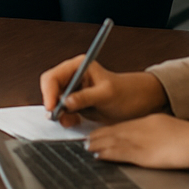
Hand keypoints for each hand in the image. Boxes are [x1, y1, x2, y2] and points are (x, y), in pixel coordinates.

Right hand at [39, 58, 167, 126]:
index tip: (52, 108)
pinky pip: (63, 111)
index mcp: (79, 66)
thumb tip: (66, 102)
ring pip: (55, 101)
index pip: (53, 77)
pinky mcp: (76, 103)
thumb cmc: (127, 93)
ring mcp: (74, 90)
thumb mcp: (106, 95)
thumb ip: (86, 97)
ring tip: (70, 121)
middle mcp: (74, 76)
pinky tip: (74, 121)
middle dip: (53, 103)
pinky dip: (65, 118)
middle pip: (50, 89)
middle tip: (58, 117)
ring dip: (59, 113)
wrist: (139, 104)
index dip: (49, 92)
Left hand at [86, 114, 188, 169]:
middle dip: (98, 136)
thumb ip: (153, 127)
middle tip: (86, 139)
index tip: (97, 132)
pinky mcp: (141, 155)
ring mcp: (138, 142)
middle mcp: (138, 129)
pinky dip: (107, 154)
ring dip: (98, 144)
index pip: (121, 125)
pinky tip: (99, 155)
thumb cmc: (185, 135)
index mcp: (145, 121)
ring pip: (112, 142)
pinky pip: (119, 154)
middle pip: (113, 132)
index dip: (107, 130)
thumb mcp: (165, 124)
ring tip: (88, 147)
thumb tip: (146, 133)